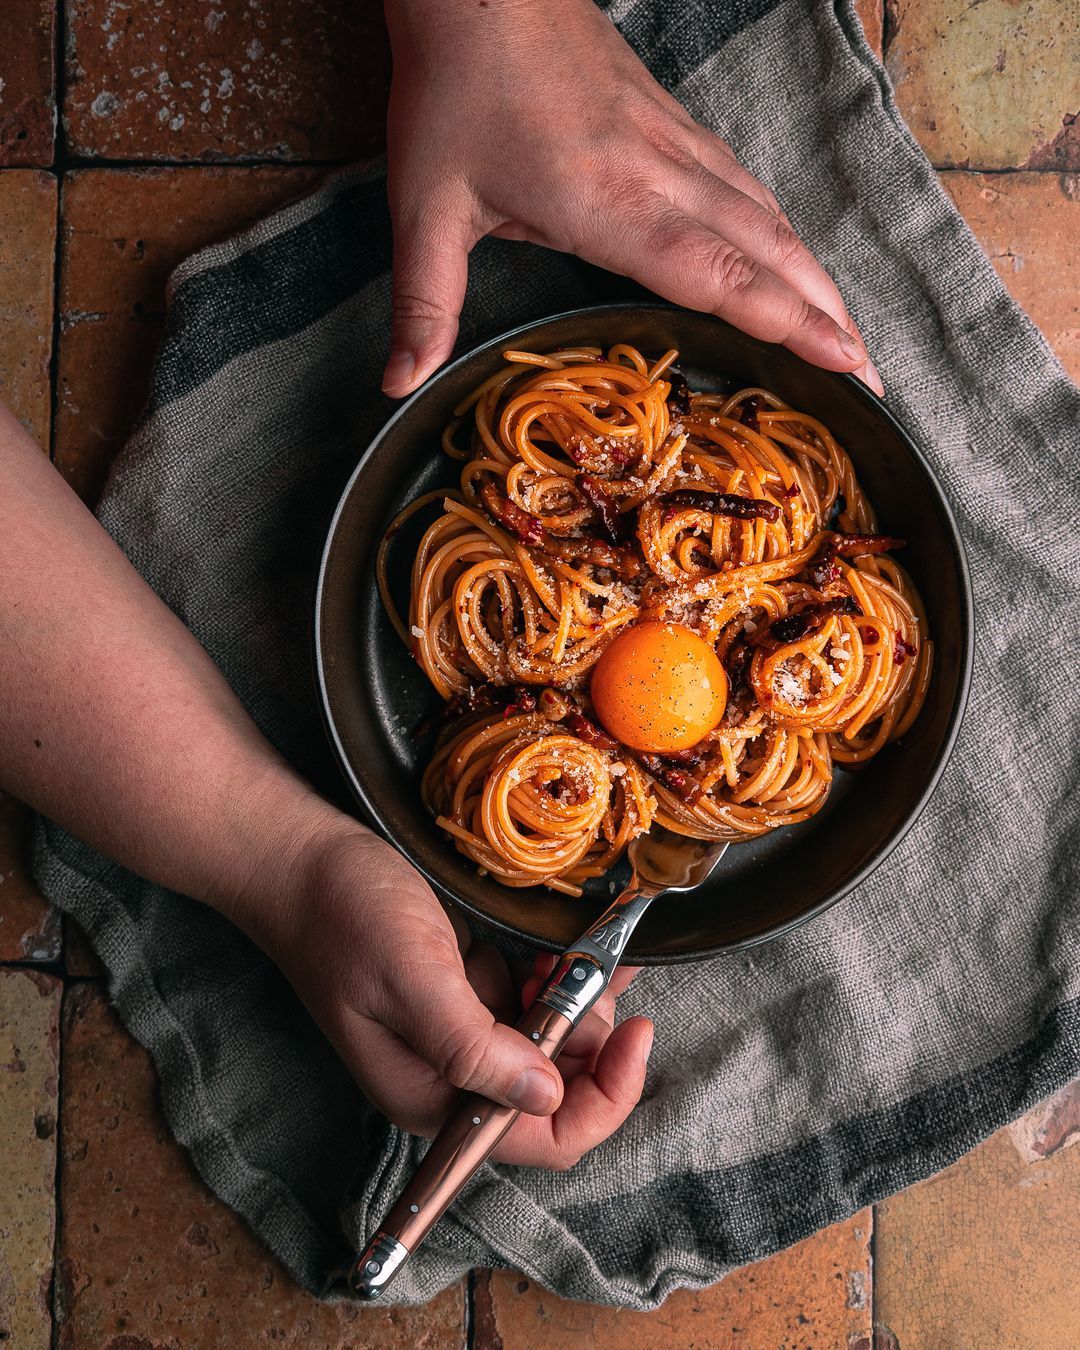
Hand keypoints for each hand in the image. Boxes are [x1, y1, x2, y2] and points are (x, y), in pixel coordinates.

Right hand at [250, 821, 652, 1167]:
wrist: (303, 864)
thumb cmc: (344, 918)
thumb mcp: (412, 979)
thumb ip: (475, 1046)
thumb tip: (545, 1095)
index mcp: (436, 1098)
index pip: (546, 1137)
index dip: (605, 1097)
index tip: (636, 1032)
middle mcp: (454, 1078)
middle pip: (560, 1090)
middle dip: (593, 1036)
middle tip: (590, 972)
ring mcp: (462, 1034)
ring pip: (553, 1042)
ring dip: (577, 1000)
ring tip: (570, 952)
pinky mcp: (466, 994)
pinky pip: (533, 1002)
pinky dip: (558, 976)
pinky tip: (556, 946)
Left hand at [381, 0, 881, 397]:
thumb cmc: (454, 92)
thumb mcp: (424, 208)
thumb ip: (423, 304)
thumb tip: (397, 386)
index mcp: (609, 203)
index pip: (717, 273)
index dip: (785, 320)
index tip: (844, 360)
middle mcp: (660, 174)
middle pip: (766, 251)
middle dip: (826, 316)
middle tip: (872, 375)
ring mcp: (675, 144)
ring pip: (768, 216)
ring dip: (817, 276)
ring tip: (853, 331)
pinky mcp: (674, 126)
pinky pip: (746, 186)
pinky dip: (785, 231)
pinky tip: (798, 257)